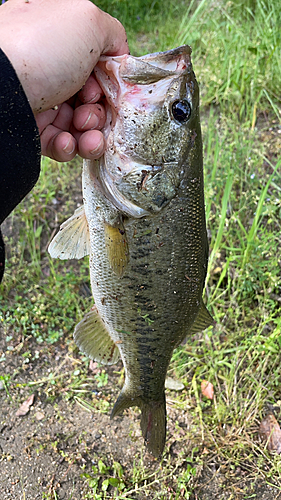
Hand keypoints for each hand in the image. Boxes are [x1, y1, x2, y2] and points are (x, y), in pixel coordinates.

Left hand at [0, 0, 128, 160]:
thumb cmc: (40, 49)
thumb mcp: (87, 21)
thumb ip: (113, 34)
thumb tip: (118, 58)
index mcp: (57, 34)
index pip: (96, 62)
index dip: (107, 79)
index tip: (108, 88)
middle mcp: (48, 64)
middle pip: (90, 96)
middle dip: (99, 111)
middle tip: (89, 112)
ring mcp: (39, 96)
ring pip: (78, 123)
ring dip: (91, 135)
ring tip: (87, 138)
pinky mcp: (30, 127)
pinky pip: (60, 142)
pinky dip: (69, 146)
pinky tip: (66, 143)